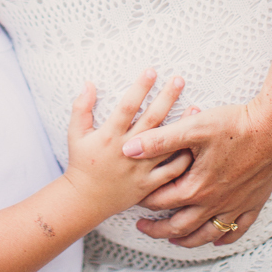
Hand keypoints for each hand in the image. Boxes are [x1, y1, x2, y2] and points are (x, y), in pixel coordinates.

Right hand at [65, 69, 192, 221]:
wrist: (85, 200)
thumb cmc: (80, 163)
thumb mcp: (75, 134)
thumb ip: (81, 107)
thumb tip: (89, 83)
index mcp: (109, 136)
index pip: (128, 106)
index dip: (140, 87)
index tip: (151, 71)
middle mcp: (127, 150)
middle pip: (152, 119)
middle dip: (167, 97)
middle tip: (179, 80)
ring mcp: (140, 168)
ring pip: (167, 144)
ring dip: (182, 125)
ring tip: (196, 108)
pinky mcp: (148, 185)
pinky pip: (171, 171)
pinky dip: (184, 158)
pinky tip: (194, 144)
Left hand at [121, 94, 271, 247]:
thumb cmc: (234, 125)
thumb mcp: (192, 127)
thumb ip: (159, 140)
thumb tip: (128, 148)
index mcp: (197, 186)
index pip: (162, 202)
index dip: (144, 201)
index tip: (133, 199)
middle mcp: (215, 202)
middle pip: (180, 226)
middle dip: (158, 229)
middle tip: (143, 229)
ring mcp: (236, 205)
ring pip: (208, 233)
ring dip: (188, 240)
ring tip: (174, 239)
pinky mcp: (254, 202)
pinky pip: (238, 230)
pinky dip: (225, 238)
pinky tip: (218, 240)